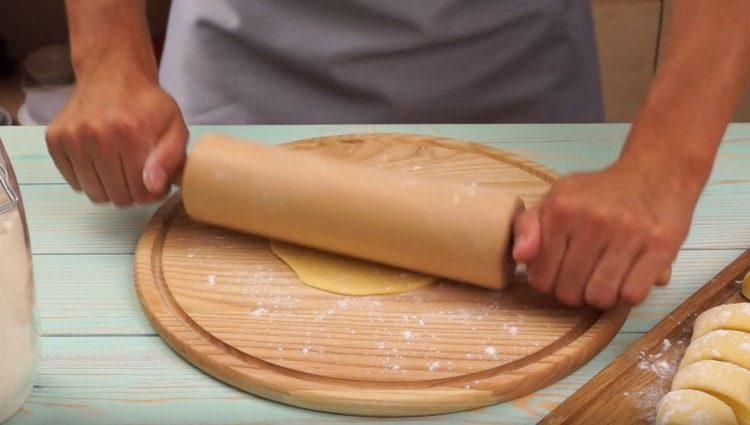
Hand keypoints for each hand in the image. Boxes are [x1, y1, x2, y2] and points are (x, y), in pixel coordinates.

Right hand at [46, 69, 187, 205]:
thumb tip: (152, 186)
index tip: (155, 183)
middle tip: (138, 176)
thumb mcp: (174, 126)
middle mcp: (96, 135)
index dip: (151, 194)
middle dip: (132, 193)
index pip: (140, 191)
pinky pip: (73, 182)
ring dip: (110, 189)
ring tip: (120, 170)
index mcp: (129, 134)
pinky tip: (100, 162)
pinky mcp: (54, 139)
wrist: (112, 74)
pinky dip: (89, 179)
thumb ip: (170, 158)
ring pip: (93, 193)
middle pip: (116, 196)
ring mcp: (71, 137)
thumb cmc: (148, 105)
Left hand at [512, 162, 696, 308]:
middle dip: (570, 292)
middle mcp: (594, 220)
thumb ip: (528, 226)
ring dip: (598, 297)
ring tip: (600, 281)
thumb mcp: (555, 199)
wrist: (654, 172)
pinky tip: (623, 280)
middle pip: (569, 291)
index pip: (541, 277)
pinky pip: (633, 295)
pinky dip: (625, 296)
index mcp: (562, 209)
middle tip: (579, 279)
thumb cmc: (597, 192)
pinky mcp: (661, 246)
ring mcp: (630, 233)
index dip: (546, 283)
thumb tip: (520, 257)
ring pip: (601, 297)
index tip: (555, 273)